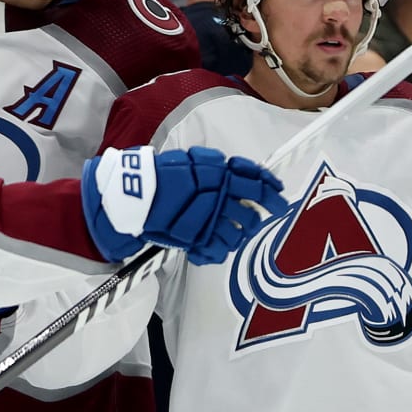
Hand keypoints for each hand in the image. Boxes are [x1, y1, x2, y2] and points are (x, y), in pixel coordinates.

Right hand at [83, 145, 286, 264]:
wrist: (133, 195)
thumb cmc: (160, 176)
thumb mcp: (192, 162)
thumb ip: (217, 168)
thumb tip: (244, 173)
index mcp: (218, 173)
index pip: (255, 180)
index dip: (271, 188)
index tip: (279, 193)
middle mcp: (218, 195)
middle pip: (253, 211)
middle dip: (263, 214)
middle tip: (268, 215)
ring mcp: (210, 219)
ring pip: (241, 231)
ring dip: (242, 232)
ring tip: (236, 230)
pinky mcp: (198, 237)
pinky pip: (221, 248)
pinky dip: (221, 249)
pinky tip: (217, 245)